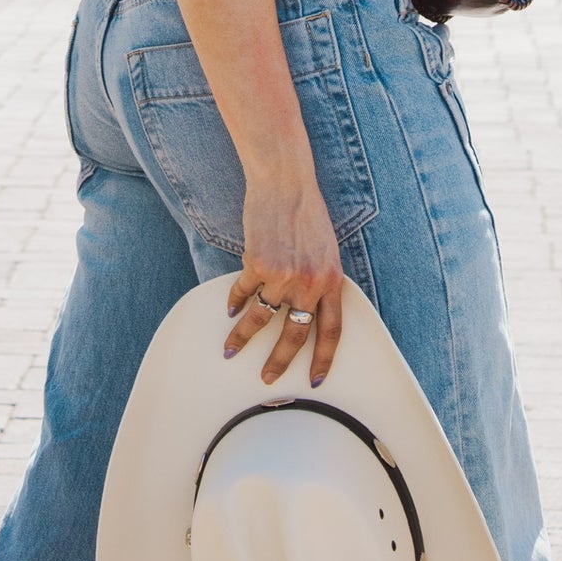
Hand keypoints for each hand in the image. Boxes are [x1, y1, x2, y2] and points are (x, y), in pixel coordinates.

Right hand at [224, 172, 343, 387]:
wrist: (285, 181)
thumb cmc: (306, 211)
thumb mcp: (326, 248)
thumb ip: (320, 278)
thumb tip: (307, 308)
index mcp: (331, 280)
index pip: (331, 331)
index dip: (324, 359)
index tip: (316, 379)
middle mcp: (309, 283)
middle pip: (295, 336)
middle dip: (279, 362)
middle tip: (267, 378)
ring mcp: (283, 275)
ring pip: (261, 319)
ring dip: (243, 338)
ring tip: (232, 350)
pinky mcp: (258, 264)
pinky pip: (244, 293)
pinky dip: (235, 302)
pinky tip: (230, 310)